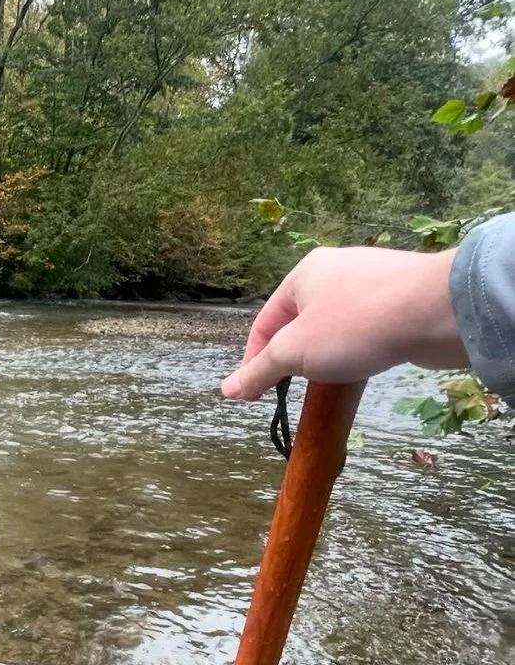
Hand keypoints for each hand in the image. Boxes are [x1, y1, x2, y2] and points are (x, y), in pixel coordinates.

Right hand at [221, 246, 467, 400]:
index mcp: (303, 274)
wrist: (437, 311)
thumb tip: (227, 390)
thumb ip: (260, 371)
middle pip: (300, 323)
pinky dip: (358, 349)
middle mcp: (335, 271)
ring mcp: (371, 282)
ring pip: (334, 326)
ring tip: (332, 379)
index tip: (253, 394)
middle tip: (294, 388)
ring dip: (327, 355)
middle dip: (294, 358)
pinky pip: (366, 327)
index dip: (254, 361)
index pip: (265, 323)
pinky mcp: (400, 299)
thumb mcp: (295, 352)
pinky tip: (365, 364)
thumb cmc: (355, 325)